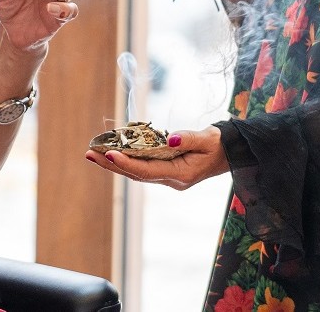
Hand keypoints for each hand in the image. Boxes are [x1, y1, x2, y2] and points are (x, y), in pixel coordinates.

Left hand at [84, 127, 228, 189]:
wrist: (230, 153)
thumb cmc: (219, 145)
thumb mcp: (208, 139)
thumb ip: (189, 138)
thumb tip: (170, 139)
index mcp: (182, 175)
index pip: (148, 171)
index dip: (127, 163)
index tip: (109, 153)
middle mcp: (172, 180)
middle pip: (136, 174)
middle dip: (112, 164)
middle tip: (89, 154)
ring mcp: (169, 178)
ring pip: (136, 172)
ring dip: (115, 164)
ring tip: (93, 154)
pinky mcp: (167, 171)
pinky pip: (142, 167)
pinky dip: (127, 160)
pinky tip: (112, 153)